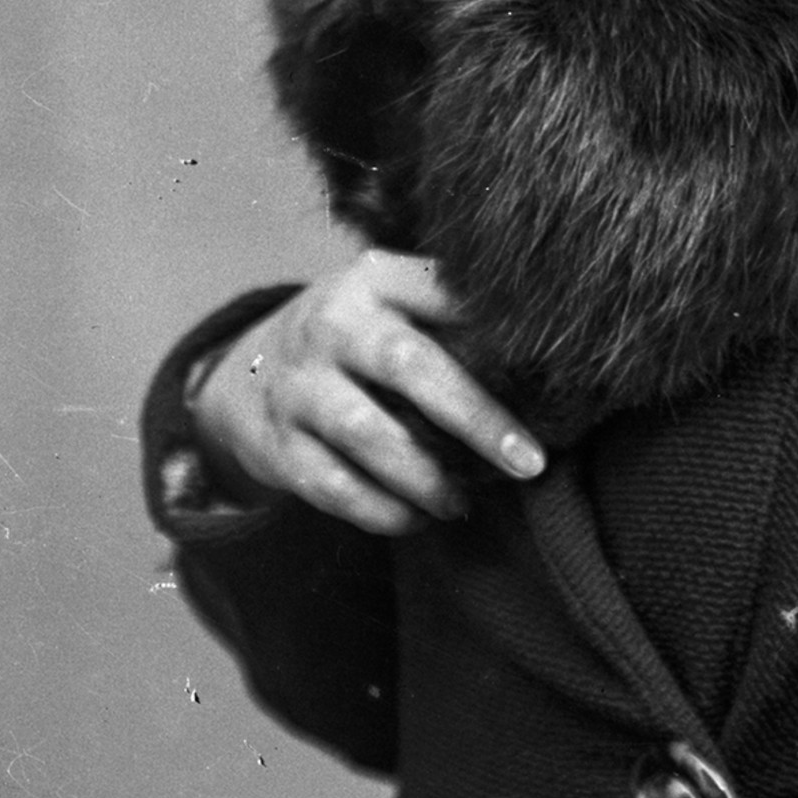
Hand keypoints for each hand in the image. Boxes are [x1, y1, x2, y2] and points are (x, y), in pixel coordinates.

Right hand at [188, 248, 545, 535]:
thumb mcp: (391, 300)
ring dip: (425, 475)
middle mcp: (331, 325)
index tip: (552, 360)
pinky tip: (418, 518)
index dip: (495, 323)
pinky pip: (332, 485)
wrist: (245, 371)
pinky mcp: (277, 444)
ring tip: (465, 500)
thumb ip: (451, 312)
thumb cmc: (357, 336)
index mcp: (373, 280)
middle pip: (409, 365)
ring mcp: (298, 385)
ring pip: (366, 433)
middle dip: (476, 418)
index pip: (440, 292)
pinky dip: (381, 510)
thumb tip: (551, 349)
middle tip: (528, 462)